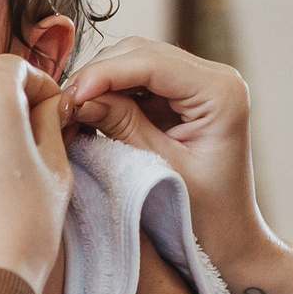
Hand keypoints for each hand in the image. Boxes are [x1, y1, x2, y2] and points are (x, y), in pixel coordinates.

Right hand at [66, 38, 292, 293]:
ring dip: (100, 82)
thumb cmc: (205, 217)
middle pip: (141, 53)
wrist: (230, 241)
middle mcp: (215, 77)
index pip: (152, 63)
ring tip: (71, 112)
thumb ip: (122, 126)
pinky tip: (87, 113)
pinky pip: (137, 81)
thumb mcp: (160, 169)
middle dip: (98, 75)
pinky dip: (110, 93)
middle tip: (62, 106)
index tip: (69, 97)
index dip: (104, 74)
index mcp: (220, 93)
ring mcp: (199, 84)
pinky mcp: (182, 97)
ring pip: (135, 61)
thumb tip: (79, 98)